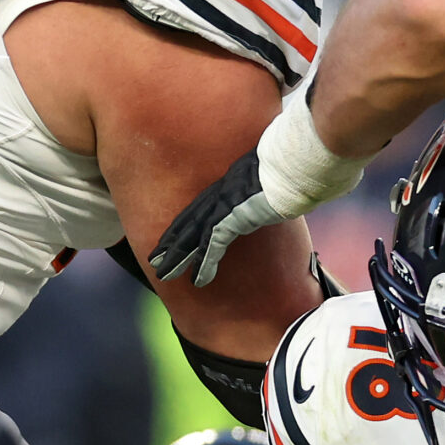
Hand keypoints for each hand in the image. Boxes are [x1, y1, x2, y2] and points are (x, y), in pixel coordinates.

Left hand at [150, 152, 276, 287]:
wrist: (290, 165)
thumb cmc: (287, 169)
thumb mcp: (269, 180)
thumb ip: (261, 191)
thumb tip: (269, 198)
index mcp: (226, 185)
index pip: (197, 209)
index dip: (182, 226)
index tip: (171, 239)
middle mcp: (219, 194)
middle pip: (187, 222)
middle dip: (170, 243)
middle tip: (154, 260)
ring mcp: (223, 206)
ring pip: (192, 236)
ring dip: (177, 258)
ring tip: (163, 275)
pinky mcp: (231, 218)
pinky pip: (212, 245)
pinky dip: (204, 263)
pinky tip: (197, 280)